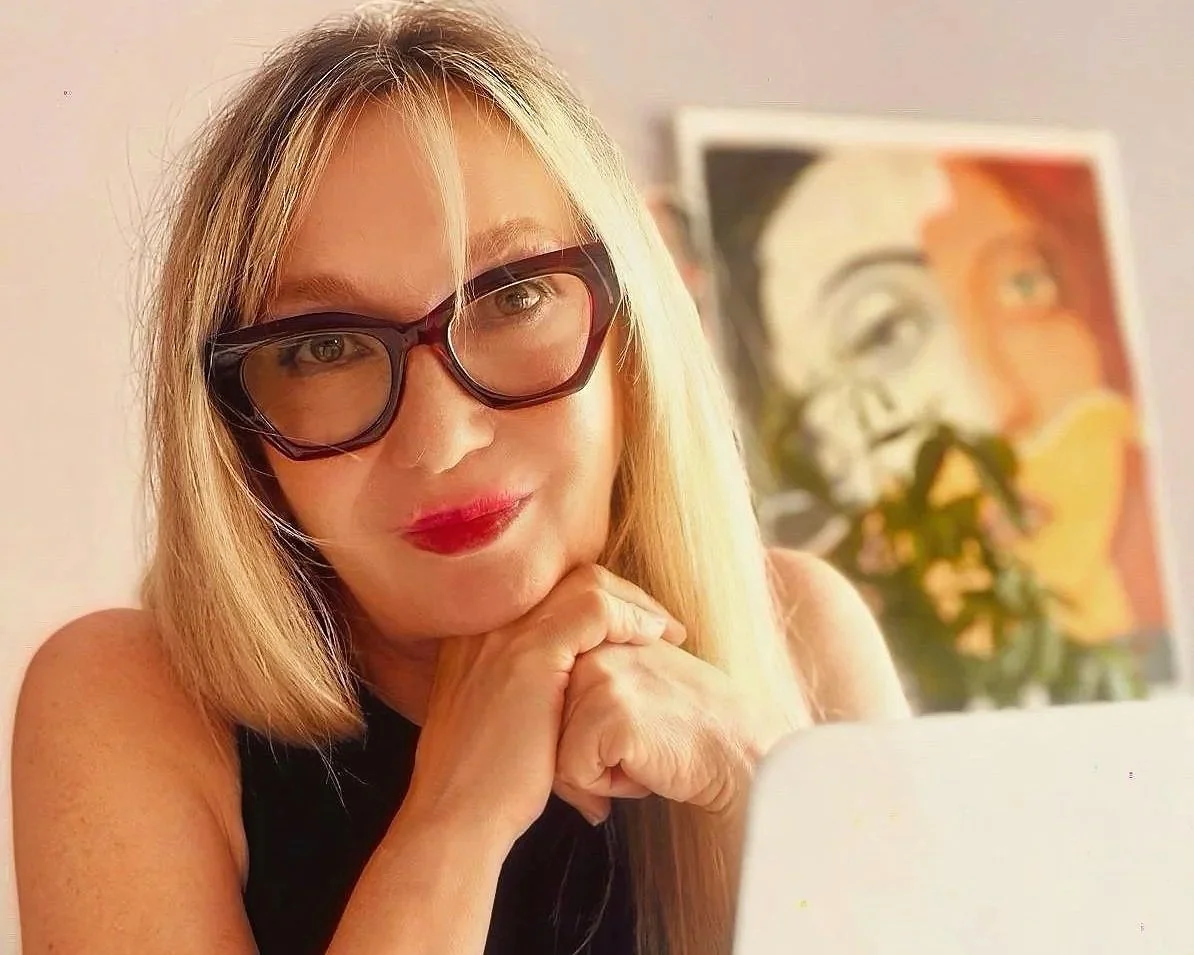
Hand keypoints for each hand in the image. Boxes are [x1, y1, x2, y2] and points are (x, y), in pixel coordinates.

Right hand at [403, 565, 685, 848]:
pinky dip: (631, 618)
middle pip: (567, 576)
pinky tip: (653, 638)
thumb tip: (573, 701)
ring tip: (666, 630)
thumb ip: (525, 695)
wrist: (456, 816)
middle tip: (658, 621)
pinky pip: (596, 610)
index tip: (631, 623)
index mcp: (475, 635)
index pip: (547, 590)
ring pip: (586, 583)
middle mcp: (486, 624)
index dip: (596, 598)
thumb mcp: (498, 722)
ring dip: (634, 602)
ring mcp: (506, 635)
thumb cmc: (485, 786)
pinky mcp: (532, 655)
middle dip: (621, 593)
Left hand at [554, 639, 787, 824]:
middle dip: (583, 754)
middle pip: (544, 726)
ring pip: (553, 751)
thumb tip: (534, 706)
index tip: (623, 734)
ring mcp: (598, 676)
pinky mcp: (606, 712)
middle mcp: (591, 647)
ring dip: (595, 771)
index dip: (580, 733)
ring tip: (642, 754)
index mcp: (594, 634)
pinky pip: (572, 772)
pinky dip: (605, 787)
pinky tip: (645, 768)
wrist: (738, 750)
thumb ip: (588, 673)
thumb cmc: (685, 727)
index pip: (545, 700)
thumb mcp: (633, 679)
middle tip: (637, 747)